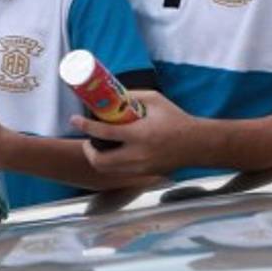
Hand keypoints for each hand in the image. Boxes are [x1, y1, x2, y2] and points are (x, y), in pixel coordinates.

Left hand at [71, 92, 195, 176]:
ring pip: (108, 170)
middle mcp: (138, 155)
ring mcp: (141, 168)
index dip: (85, 126)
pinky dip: (112, 164)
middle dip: (88, 150)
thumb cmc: (176, 119)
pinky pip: (120, 172)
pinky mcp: (144, 174)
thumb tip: (113, 96)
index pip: (104, 132)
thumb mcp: (155, 100)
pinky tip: (114, 154)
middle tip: (87, 140)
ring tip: (98, 146)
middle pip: (100, 161)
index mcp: (140, 134)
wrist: (196, 144)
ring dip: (98, 159)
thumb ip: (133, 97)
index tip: (74, 120)